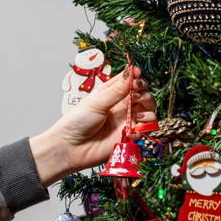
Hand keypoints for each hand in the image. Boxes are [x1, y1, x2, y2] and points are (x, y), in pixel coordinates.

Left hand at [30, 67, 156, 186]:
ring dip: (148, 109)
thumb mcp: (96, 102)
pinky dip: (145, 127)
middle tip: (136, 93)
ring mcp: (127, 121)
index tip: (137, 74)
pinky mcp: (130, 135)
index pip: (130, 81)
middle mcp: (122, 106)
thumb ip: (116, 90)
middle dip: (144, 92)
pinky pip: (146, 129)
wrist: (71, 148)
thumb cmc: (77, 122)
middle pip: (144, 95)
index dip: (136, 76)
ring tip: (138, 113)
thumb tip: (131, 73)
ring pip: (149, 111)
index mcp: (112, 93)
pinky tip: (135, 128)